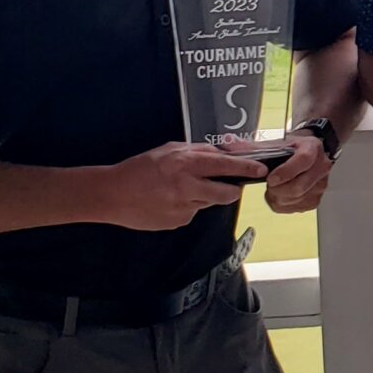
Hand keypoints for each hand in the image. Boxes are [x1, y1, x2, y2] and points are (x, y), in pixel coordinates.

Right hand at [98, 142, 266, 230]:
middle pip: (226, 193)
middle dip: (232, 190)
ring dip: (204, 197)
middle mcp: (187, 186)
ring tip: (180, 189)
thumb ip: (197, 152)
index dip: (246, 168)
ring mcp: (183, 207)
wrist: (112, 194)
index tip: (260, 170)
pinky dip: (187, 207)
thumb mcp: (169, 150)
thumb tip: (222, 154)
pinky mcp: (177, 222)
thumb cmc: (139, 168)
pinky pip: (192, 213)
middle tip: (229, 186)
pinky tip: (169, 201)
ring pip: (208, 203)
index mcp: (185, 163)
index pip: (225, 165)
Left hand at [258, 131, 334, 214]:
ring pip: (296, 199)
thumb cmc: (291, 149)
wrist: (309, 154)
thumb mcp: (275, 143)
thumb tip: (230, 144)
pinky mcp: (316, 200)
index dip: (285, 172)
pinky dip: (283, 204)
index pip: (303, 161)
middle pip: (298, 186)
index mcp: (312, 148)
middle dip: (277, 189)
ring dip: (279, 197)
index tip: (270, 178)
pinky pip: (295, 208)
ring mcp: (321, 185)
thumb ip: (252, 146)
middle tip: (269, 184)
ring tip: (274, 188)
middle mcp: (321, 167)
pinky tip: (280, 195)